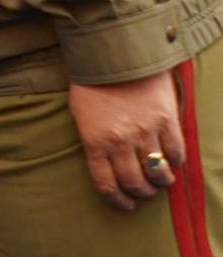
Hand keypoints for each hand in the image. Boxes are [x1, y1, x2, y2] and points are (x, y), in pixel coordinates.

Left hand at [68, 71, 184, 210]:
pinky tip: (173, 160)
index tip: (126, 205)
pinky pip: (176, 151)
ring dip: (161, 182)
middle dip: (141, 193)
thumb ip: (93, 141)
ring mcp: (145, 131)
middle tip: (145, 191)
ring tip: (161, 180)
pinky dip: (176, 161)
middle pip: (134, 183)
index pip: (107, 185)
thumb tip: (106, 165)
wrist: (116, 52)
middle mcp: (120, 142)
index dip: (118, 200)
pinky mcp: (166, 119)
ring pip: (158, 172)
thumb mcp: (80, 114)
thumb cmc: (93, 83)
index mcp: (95, 142)